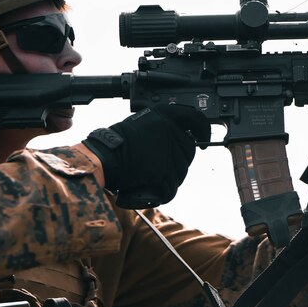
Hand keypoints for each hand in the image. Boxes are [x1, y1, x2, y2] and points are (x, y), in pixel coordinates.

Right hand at [82, 104, 210, 206]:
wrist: (103, 158)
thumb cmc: (118, 143)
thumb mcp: (143, 123)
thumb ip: (162, 127)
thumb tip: (181, 136)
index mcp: (164, 115)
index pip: (195, 118)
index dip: (203, 127)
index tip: (204, 136)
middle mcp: (170, 130)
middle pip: (189, 150)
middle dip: (180, 159)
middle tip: (162, 164)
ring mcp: (169, 151)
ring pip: (182, 170)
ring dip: (170, 177)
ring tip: (151, 176)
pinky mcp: (165, 171)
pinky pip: (171, 186)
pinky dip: (163, 191)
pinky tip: (153, 189)